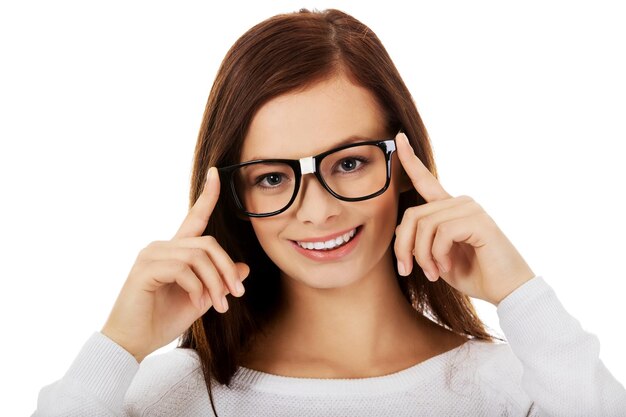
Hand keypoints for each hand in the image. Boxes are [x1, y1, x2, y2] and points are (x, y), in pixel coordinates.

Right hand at [101, 167, 249, 362]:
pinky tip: (197, 303)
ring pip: (198, 256)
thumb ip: (219, 281)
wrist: (133, 343)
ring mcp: (151, 255)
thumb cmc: (162, 320)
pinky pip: (183, 269)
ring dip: (215, 282)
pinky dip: (197, 287)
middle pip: (208, 243)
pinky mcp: (145, 269)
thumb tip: (244, 267)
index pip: (194, 218)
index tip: (216, 173)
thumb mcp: (200, 299)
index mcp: (174, 251)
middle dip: (226, 269)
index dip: (207, 196)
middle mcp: (162, 247)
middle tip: (236, 294)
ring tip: (219, 305)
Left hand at [393, 133, 534, 305]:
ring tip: (433, 273)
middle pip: (412, 215)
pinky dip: (438, 254)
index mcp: (450, 209)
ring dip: (422, 255)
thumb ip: (420, 239)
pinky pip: (442, 232)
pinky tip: (447, 266)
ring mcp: (471, 209)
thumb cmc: (474, 275)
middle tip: (407, 270)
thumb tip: (400, 227)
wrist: (506, 292)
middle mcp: (460, 203)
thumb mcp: (437, 257)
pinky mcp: (479, 220)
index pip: (426, 181)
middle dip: (403, 246)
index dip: (410, 161)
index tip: (398, 138)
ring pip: (424, 225)